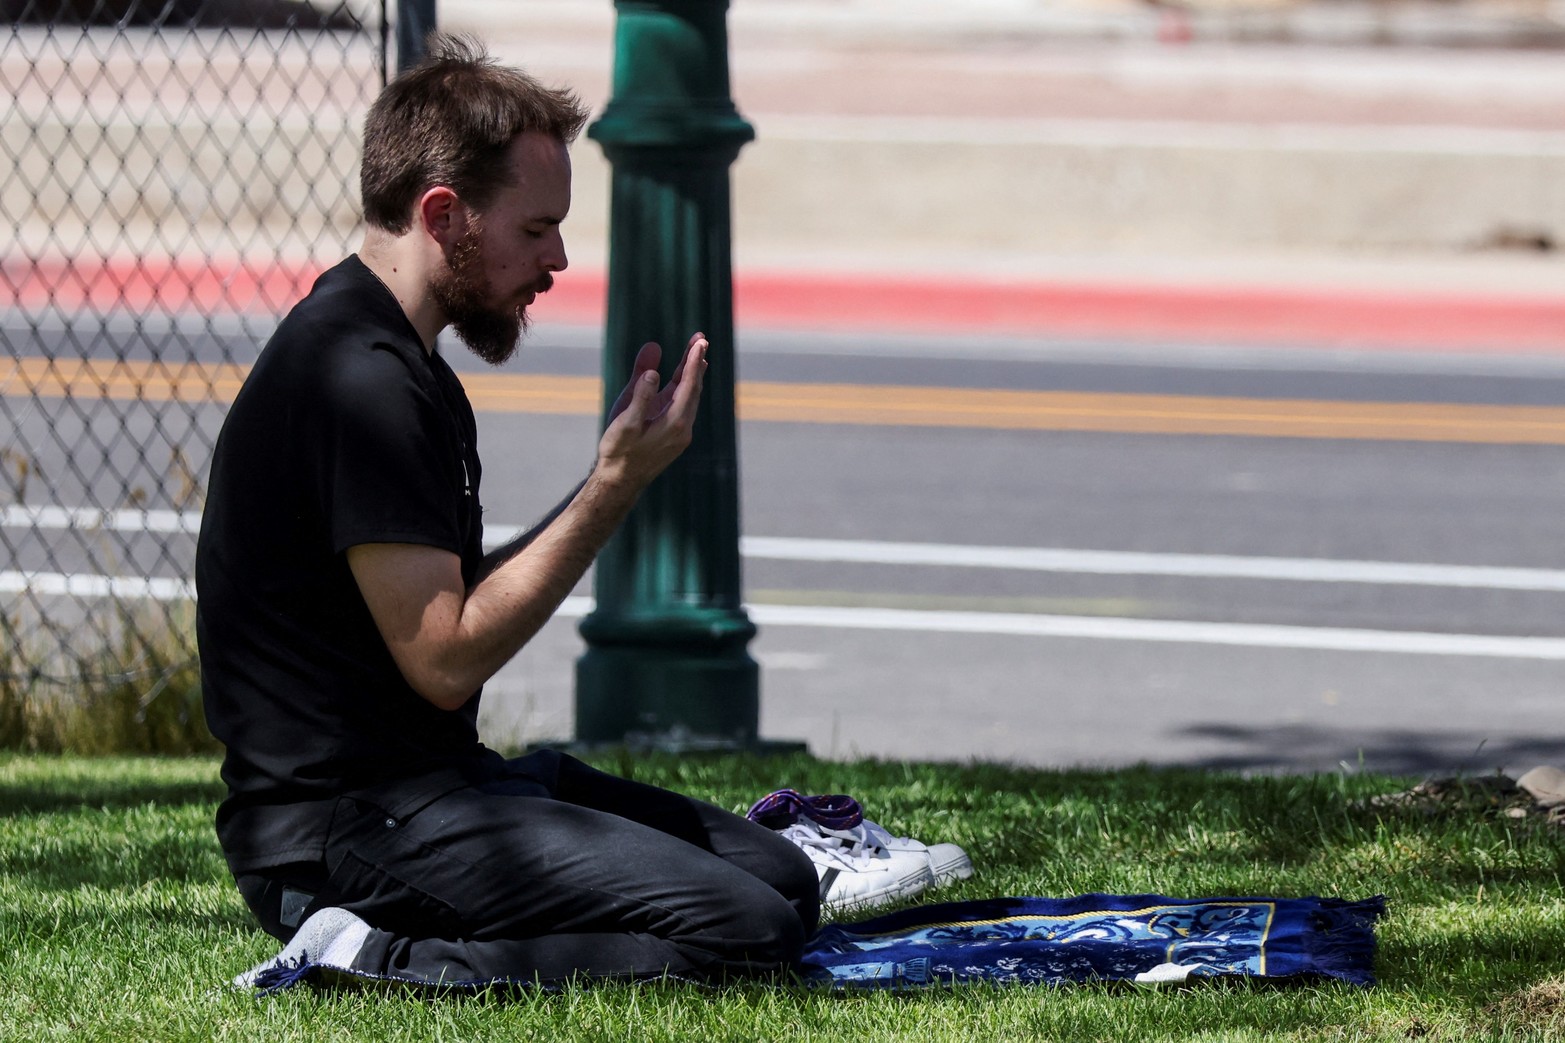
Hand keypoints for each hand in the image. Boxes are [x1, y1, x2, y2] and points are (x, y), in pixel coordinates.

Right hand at [597, 333, 707, 487]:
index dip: (693, 361)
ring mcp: (680, 432)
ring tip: (696, 351)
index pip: (688, 384)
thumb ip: (640, 395)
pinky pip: (682, 405)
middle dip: (696, 362)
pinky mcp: (673, 435)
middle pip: (694, 388)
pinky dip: (684, 387)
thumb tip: (653, 372)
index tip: (700, 341)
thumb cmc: (619, 451)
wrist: (620, 482)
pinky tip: (683, 377)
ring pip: (690, 397)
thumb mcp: (625, 422)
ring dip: (692, 373)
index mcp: (675, 422)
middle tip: (701, 338)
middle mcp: (683, 428)